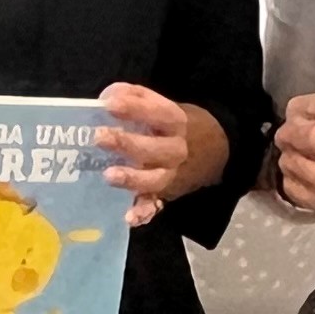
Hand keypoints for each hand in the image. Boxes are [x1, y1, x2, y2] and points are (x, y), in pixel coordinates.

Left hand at [94, 81, 223, 226]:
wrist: (216, 151)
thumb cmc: (178, 125)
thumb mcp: (166, 105)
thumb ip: (138, 98)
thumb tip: (107, 96)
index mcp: (178, 123)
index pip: (158, 113)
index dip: (134, 109)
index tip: (108, 105)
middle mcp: (177, 150)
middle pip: (154, 149)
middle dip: (126, 144)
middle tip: (99, 137)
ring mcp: (172, 175)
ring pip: (155, 180)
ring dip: (132, 179)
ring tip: (108, 175)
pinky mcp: (166, 194)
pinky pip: (155, 206)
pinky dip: (143, 213)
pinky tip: (129, 217)